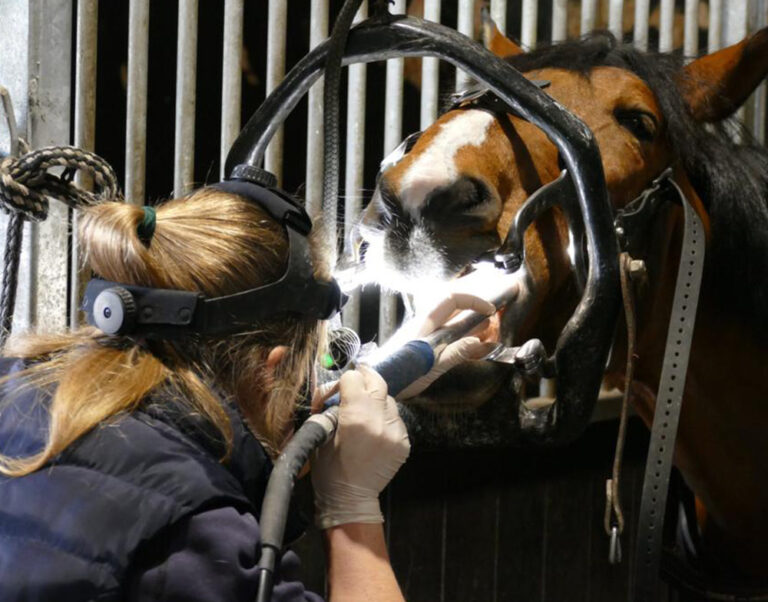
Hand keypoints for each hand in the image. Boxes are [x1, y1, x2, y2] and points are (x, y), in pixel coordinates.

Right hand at [311, 365, 409, 528]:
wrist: (350, 499)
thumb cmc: (328, 468)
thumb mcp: (319, 433)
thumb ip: (330, 407)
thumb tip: (337, 391)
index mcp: (355, 417)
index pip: (354, 378)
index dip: (343, 381)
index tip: (338, 389)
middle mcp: (380, 420)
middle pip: (377, 382)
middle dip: (365, 378)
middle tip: (357, 381)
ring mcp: (396, 432)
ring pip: (389, 400)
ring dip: (376, 400)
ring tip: (365, 412)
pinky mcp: (404, 442)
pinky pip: (396, 418)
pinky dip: (385, 418)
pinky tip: (374, 429)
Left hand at [397, 292, 496, 399]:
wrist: (379, 382)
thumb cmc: (402, 374)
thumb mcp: (432, 367)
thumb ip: (454, 353)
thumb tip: (476, 341)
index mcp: (426, 323)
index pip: (451, 298)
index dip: (473, 300)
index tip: (489, 310)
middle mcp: (424, 323)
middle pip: (451, 306)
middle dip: (472, 309)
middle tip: (489, 320)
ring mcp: (422, 333)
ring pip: (449, 319)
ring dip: (467, 322)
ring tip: (484, 330)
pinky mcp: (421, 343)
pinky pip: (444, 332)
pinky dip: (459, 335)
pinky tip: (468, 344)